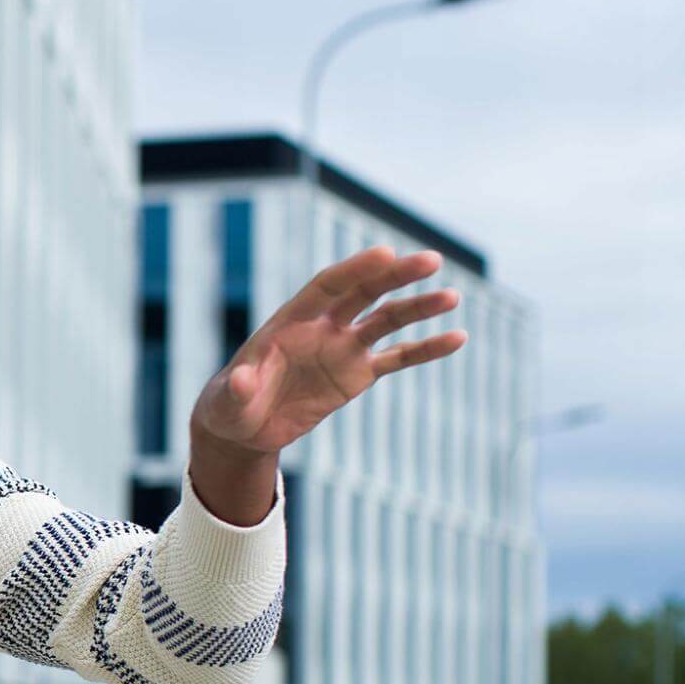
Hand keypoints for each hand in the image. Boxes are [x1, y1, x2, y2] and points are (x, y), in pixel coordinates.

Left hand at [192, 246, 467, 454]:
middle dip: (395, 276)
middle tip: (430, 261)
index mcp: (290, 322)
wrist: (243, 428)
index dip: (354, 270)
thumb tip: (241, 380)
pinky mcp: (357, 375)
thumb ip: (236, 389)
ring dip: (418, 308)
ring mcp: (343, 349)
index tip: (384, 254)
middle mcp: (322, 328)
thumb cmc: (229, 407)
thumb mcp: (228, 401)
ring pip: (386, 320)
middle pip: (364, 293)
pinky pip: (397, 357)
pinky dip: (425, 349)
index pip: (327, 286)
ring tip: (451, 297)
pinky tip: (457, 338)